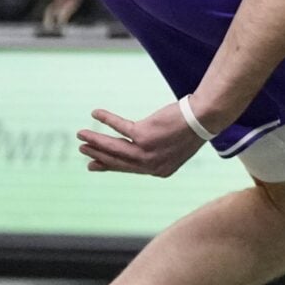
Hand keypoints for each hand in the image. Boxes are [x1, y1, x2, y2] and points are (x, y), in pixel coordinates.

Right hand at [77, 101, 207, 176]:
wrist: (203, 118)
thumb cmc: (191, 129)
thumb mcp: (174, 146)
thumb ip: (156, 152)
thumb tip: (141, 148)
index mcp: (159, 171)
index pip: (128, 169)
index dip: (109, 165)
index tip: (93, 165)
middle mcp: (151, 165)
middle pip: (117, 160)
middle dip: (97, 155)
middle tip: (83, 149)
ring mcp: (147, 151)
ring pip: (114, 147)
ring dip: (95, 140)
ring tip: (81, 134)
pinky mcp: (145, 135)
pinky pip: (119, 127)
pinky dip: (106, 119)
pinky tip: (96, 113)